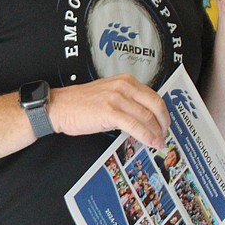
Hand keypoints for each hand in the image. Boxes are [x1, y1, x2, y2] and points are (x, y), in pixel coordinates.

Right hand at [47, 74, 168, 148]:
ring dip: (156, 133)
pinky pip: (135, 126)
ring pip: (147, 117)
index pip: (153, 96)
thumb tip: (144, 117)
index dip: (163, 113)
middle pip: (155, 105)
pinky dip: (146, 136)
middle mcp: (123, 86)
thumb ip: (127, 101)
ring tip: (158, 143)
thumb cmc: (80, 103)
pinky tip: (149, 142)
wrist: (60, 107)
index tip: (165, 124)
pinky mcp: (109, 112)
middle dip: (163, 123)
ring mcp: (116, 98)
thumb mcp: (109, 95)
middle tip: (164, 134)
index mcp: (125, 81)